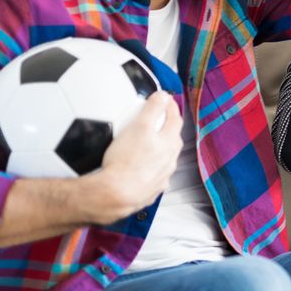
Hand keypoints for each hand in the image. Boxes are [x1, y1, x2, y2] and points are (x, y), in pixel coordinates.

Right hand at [86, 92, 181, 221]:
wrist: (115, 194)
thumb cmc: (126, 160)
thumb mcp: (139, 126)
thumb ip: (153, 109)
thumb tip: (163, 96)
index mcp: (170, 143)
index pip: (175, 119)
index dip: (170, 107)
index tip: (165, 100)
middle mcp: (170, 161)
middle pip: (173, 140)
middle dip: (168, 128)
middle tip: (159, 120)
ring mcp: (162, 177)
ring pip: (165, 159)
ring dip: (160, 150)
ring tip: (149, 144)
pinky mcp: (150, 191)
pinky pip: (154, 176)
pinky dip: (150, 169)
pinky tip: (140, 169)